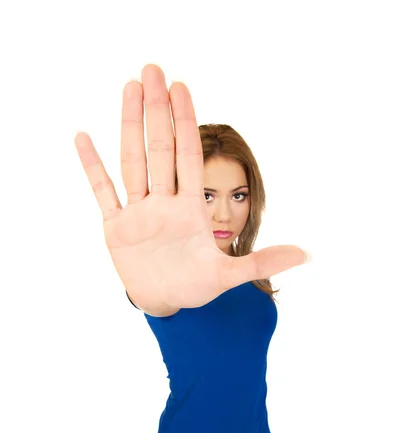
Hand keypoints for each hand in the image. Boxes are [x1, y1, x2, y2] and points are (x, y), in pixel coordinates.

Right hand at [74, 64, 308, 315]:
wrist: (165, 302)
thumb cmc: (195, 286)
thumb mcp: (228, 277)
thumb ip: (261, 262)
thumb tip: (307, 254)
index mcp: (190, 210)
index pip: (187, 157)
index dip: (186, 123)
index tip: (182, 87)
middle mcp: (164, 203)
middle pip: (159, 150)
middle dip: (158, 111)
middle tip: (152, 70)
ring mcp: (139, 213)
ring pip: (132, 162)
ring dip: (130, 127)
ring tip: (130, 89)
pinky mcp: (116, 228)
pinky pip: (102, 191)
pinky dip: (92, 167)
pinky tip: (83, 138)